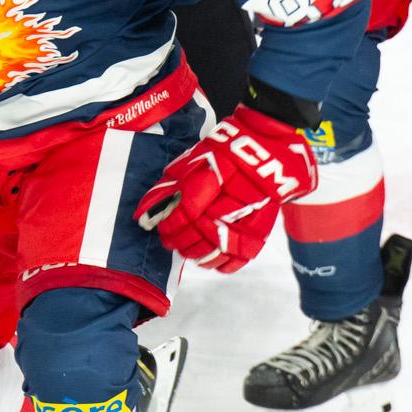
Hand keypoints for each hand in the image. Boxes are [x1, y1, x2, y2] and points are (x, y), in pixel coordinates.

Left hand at [135, 103, 316, 271]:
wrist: (267, 147)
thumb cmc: (226, 150)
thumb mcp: (192, 161)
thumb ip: (168, 188)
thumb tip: (144, 213)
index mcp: (209, 182)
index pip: (183, 216)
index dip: (169, 227)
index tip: (162, 229)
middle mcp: (227, 202)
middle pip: (197, 235)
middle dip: (180, 242)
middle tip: (172, 242)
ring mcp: (246, 218)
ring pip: (216, 249)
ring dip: (197, 254)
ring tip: (189, 251)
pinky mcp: (260, 229)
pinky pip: (240, 256)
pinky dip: (223, 264)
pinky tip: (212, 261)